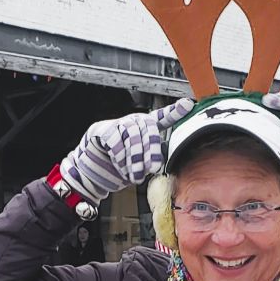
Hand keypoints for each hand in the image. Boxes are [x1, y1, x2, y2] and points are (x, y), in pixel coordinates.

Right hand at [59, 97, 193, 202]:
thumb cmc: (118, 169)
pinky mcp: (101, 130)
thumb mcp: (139, 167)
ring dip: (135, 158)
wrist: (91, 175)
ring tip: (134, 175)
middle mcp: (133, 123)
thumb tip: (159, 164)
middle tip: (153, 168)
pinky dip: (119, 156)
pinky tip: (119, 166)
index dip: (174, 111)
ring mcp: (117, 124)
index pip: (162, 118)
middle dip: (152, 150)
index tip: (188, 104)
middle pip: (149, 128)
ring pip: (132, 135)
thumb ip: (150, 161)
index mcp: (145, 130)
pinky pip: (115, 140)